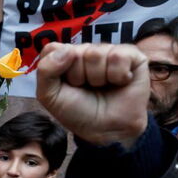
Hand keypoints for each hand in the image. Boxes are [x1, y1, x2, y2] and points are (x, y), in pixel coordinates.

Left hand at [34, 42, 148, 148]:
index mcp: (66, 58)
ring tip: (103, 87)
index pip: (53, 48)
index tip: (65, 86)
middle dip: (78, 76)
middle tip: (87, 89)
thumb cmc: (79, 112)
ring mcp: (109, 52)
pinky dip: (117, 75)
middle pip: (74, 52)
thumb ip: (45, 70)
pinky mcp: (132, 56)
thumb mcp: (50, 96)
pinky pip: (119, 56)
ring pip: (95, 54)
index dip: (56, 69)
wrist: (107, 129)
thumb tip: (67, 50)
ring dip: (97, 78)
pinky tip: (120, 82)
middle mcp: (87, 51)